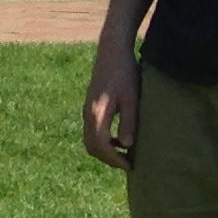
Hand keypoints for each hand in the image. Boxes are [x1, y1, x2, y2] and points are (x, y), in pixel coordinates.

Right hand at [81, 47, 139, 169]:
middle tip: (127, 164)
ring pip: (90, 141)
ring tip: (124, 153)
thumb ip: (129, 122)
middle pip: (92, 147)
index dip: (115, 160)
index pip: (101, 146)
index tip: (130, 166)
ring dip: (105, 151)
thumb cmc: (125, 73)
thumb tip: (127, 146)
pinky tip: (119, 138)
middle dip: (108, 159)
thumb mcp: (132, 98)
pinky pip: (92, 132)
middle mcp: (87, 115)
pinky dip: (103, 141)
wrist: (111, 52)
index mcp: (97, 114)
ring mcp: (86, 111)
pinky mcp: (90, 108)